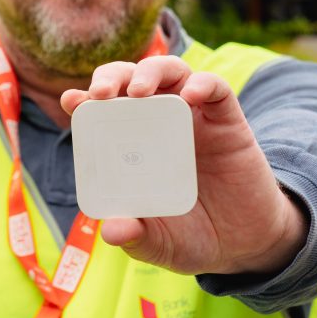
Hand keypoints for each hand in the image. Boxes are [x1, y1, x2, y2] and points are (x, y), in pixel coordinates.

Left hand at [61, 56, 308, 276]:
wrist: (244, 245)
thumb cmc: (192, 238)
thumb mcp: (160, 244)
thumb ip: (136, 238)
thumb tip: (112, 230)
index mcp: (134, 147)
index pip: (104, 111)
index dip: (85, 99)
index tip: (71, 101)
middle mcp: (160, 124)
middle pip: (132, 80)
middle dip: (113, 76)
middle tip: (100, 93)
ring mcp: (194, 118)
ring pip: (171, 73)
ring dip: (151, 72)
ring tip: (138, 91)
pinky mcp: (228, 121)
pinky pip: (216, 89)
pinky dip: (202, 84)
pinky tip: (190, 95)